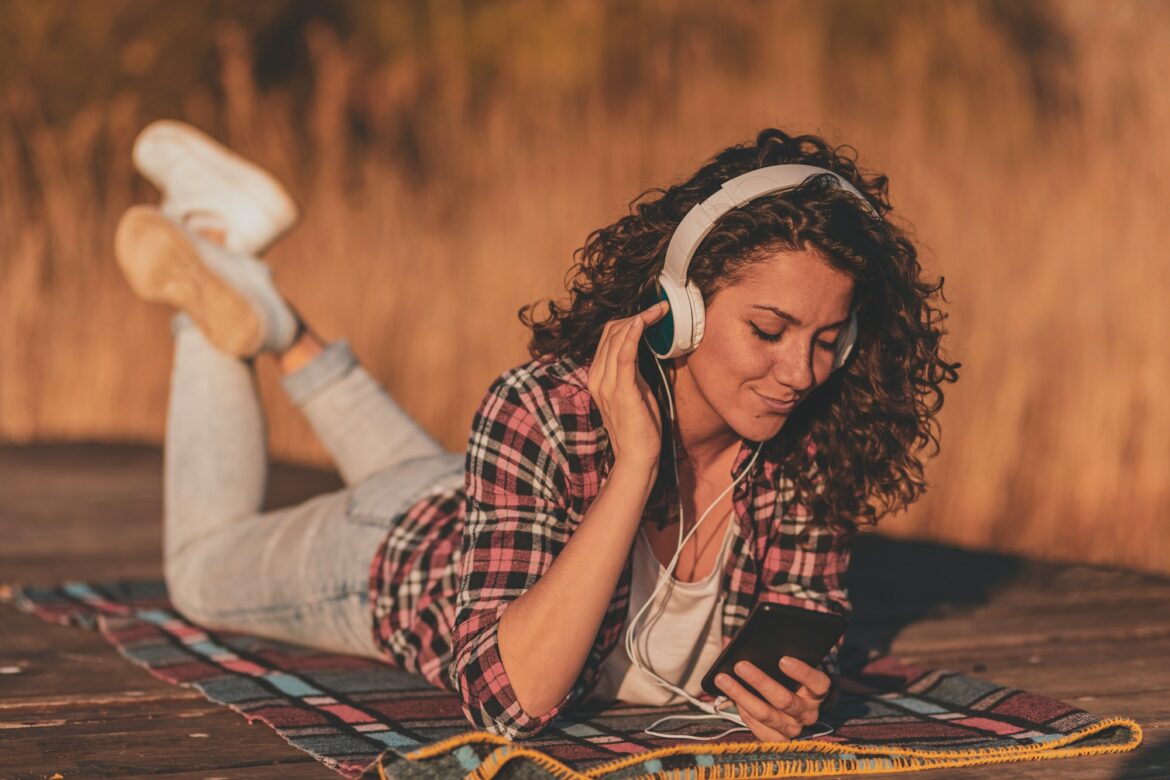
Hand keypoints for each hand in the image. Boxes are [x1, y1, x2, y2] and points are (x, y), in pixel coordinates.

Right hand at [586, 300, 669, 469]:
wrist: (636, 457)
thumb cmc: (639, 427)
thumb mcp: (634, 391)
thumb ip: (631, 371)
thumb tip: (641, 350)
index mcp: (597, 377)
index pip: (607, 338)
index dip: (629, 320)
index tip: (652, 313)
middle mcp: (597, 377)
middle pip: (611, 333)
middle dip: (636, 316)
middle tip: (660, 308)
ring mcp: (606, 383)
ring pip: (617, 338)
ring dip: (640, 319)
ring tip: (660, 310)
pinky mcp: (622, 390)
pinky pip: (624, 354)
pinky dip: (634, 333)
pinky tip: (645, 321)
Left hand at [713, 656, 830, 741]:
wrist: (793, 699)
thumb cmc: (788, 674)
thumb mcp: (790, 660)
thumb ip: (777, 648)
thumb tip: (743, 639)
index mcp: (817, 691)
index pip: (817, 683)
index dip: (802, 672)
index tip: (782, 659)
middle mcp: (808, 712)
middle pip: (785, 699)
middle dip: (760, 681)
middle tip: (740, 665)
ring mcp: (794, 728)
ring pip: (766, 714)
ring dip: (742, 695)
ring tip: (723, 679)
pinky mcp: (778, 739)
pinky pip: (759, 730)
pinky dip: (744, 713)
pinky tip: (731, 697)